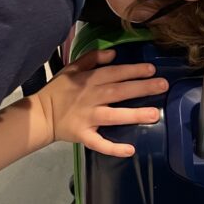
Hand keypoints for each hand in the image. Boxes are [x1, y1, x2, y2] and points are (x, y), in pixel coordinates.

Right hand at [35, 49, 167, 157]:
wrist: (40, 115)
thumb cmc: (58, 90)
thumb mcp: (72, 68)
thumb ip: (92, 58)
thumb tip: (114, 53)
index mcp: (88, 81)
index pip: (114, 73)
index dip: (133, 70)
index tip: (152, 69)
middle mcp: (90, 98)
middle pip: (118, 92)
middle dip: (141, 88)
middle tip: (163, 85)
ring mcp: (87, 118)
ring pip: (113, 116)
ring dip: (133, 115)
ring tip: (154, 115)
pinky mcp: (83, 135)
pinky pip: (99, 143)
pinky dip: (113, 147)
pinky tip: (130, 150)